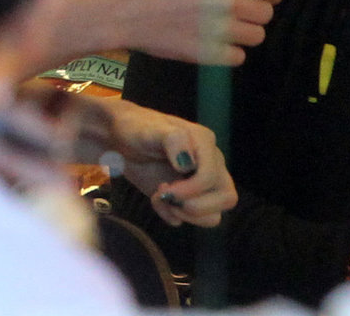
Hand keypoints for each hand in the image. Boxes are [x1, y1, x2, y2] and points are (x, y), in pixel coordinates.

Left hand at [73, 97, 235, 227]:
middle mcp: (211, 164)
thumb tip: (188, 164)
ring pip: (214, 215)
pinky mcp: (189, 198)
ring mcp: (202, 184)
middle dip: (196, 206)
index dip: (192, 189)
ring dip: (186, 214)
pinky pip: (193, 220)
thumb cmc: (137, 129)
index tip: (164, 187)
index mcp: (205, 143)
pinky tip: (157, 199)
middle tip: (167, 196)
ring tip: (160, 197)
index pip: (212, 177)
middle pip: (227, 199)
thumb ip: (173, 140)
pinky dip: (173, 216)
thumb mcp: (151, 129)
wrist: (122, 141)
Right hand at [109, 0, 283, 65]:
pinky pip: (238, 57)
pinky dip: (228, 53)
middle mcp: (229, 0)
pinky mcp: (209, 54)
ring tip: (220, 29)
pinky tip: (210, 43)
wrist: (123, 9)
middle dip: (253, 15)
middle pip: (266, 15)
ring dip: (242, 34)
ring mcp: (220, 29)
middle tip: (233, 15)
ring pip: (256, 37)